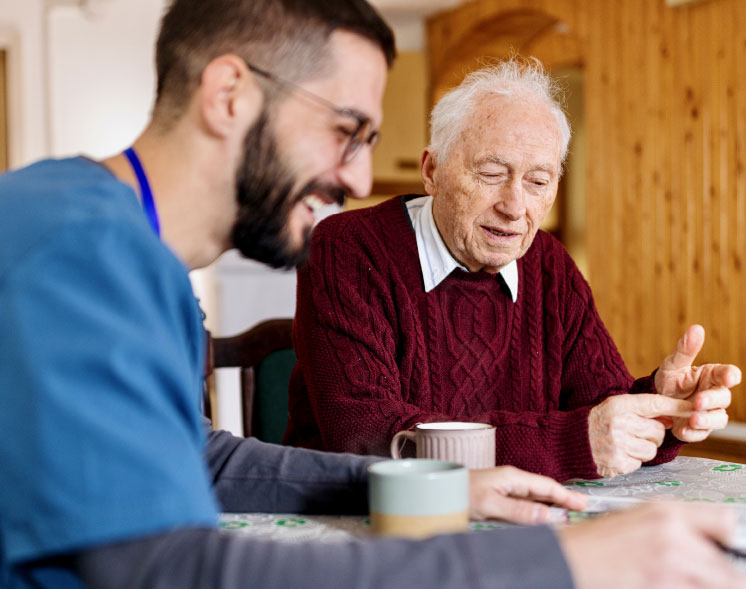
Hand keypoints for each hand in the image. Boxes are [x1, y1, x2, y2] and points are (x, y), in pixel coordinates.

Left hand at [468, 465, 587, 524]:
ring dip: (551, 503)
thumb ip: (519, 511)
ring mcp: (504, 487)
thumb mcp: (491, 505)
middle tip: (582, 507)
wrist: (439, 489)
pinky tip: (542, 514)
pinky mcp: (498, 495)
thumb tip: (548, 517)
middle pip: (543, 490)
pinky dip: (537, 507)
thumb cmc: (460, 493)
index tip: (582, 503)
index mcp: (512, 477)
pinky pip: (524, 501)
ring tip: (567, 511)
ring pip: (534, 496)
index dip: (565, 495)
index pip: (545, 486)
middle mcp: (510, 480)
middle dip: (562, 498)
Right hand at [558, 502, 745, 588]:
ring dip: (702, 587)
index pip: (725, 521)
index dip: (727, 542)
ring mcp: (669, 565)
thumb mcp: (636, 519)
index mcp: (665, 511)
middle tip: (694, 578)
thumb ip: (674, 528)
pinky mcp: (662, 586)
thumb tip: (708, 545)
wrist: (567, 560)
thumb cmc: (595, 542)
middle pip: (726, 567)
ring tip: (678, 582)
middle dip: (718, 579)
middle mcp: (672, 535)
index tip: (723, 554)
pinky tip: (662, 586)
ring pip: (718, 585)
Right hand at [588, 394, 692, 477]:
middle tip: (635, 433)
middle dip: (652, 435)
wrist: (569, 441)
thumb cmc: (597, 422)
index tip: (693, 408)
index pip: (655, 403)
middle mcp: (619, 423)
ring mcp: (618, 444)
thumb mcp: (615, 407)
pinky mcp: (617, 463)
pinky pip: (640, 463)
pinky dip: (632, 461)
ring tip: (625, 444)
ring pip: (652, 450)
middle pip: (658, 431)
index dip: (676, 407)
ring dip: (643, 449)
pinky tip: (618, 454)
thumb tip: (672, 417)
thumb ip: (642, 410)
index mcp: (619, 405)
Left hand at [654, 324, 740, 441]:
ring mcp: (708, 413)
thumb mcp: (673, 364)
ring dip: (706, 420)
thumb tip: (696, 328)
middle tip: (697, 401)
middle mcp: (714, 395)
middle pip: (723, 398)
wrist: (656, 402)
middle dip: (712, 400)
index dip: (730, 375)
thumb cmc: (671, 380)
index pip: (728, 374)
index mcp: (711, 376)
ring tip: (692, 418)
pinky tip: (682, 430)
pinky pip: (701, 433)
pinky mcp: (698, 429)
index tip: (729, 377)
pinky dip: (692, 433)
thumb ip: (685, 349)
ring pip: (718, 419)